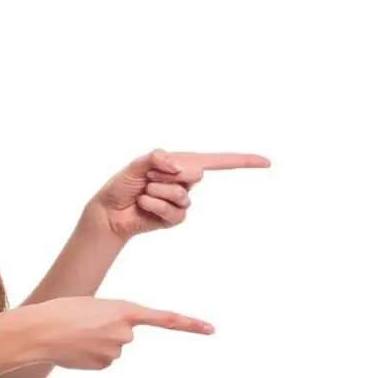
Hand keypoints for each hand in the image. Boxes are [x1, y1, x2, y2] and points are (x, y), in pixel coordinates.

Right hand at [39, 296, 213, 370]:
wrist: (41, 330)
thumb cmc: (62, 310)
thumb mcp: (92, 306)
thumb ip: (110, 322)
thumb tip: (114, 351)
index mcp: (124, 309)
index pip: (164, 318)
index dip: (188, 324)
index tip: (211, 329)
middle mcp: (125, 332)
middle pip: (123, 332)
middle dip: (107, 329)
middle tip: (83, 322)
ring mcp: (116, 351)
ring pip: (111, 347)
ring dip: (95, 342)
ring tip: (75, 333)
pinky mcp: (103, 365)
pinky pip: (101, 359)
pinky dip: (89, 354)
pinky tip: (73, 348)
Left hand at [87, 149, 270, 240]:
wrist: (110, 210)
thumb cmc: (122, 184)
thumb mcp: (136, 165)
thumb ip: (157, 159)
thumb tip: (178, 166)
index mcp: (181, 163)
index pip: (218, 161)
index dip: (243, 161)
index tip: (266, 162)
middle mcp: (186, 181)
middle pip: (195, 173)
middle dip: (167, 174)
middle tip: (148, 178)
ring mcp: (182, 201)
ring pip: (181, 194)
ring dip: (157, 191)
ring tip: (144, 192)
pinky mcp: (175, 219)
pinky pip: (173, 211)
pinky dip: (154, 205)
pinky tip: (144, 205)